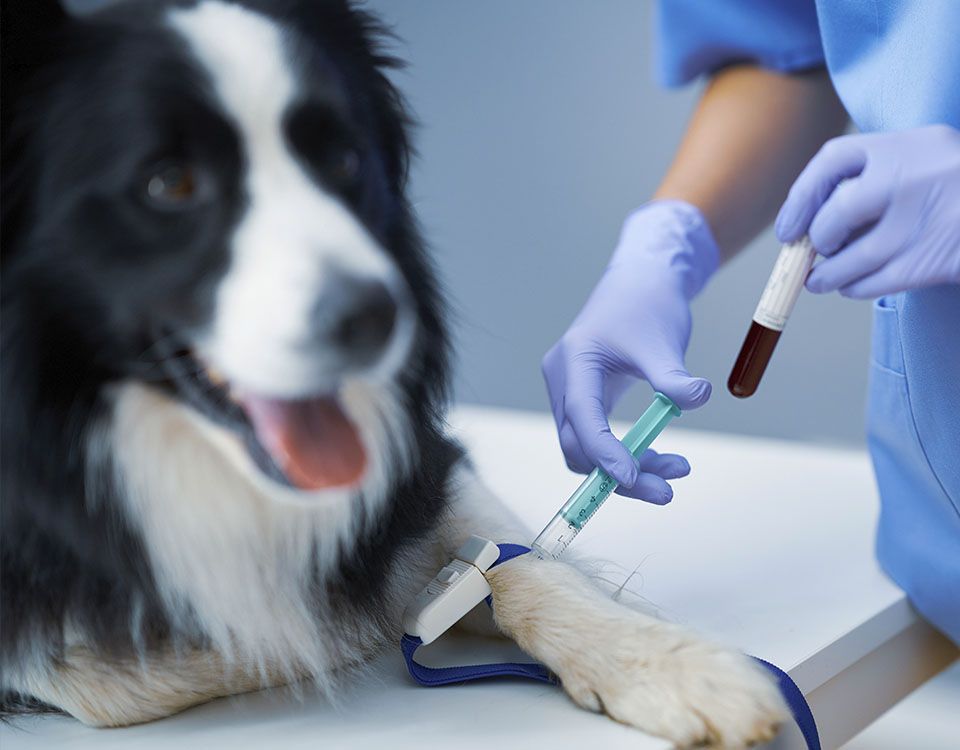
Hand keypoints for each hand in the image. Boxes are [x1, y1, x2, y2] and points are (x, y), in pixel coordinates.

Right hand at [542, 201, 718, 501]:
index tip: (634, 479)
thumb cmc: (647, 304)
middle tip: (667, 490)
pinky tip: (662, 456)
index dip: (605, 452)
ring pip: (587, 448)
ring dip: (627, 467)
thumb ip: (673, 375)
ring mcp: (569, 391)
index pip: (582, 416)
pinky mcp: (584, 398)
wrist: (640, 282)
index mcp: (574, 361)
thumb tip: (697, 398)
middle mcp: (562, 380)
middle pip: (578, 444)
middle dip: (618, 473)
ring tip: (678, 470)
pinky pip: (596, 437)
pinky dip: (627, 452)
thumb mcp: (663, 340)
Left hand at [775, 125, 959, 296]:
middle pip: (836, 213)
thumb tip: (808, 223)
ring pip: (851, 257)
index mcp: (909, 144)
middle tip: (813, 252)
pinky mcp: (934, 259)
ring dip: (827, 274)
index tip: (789, 227)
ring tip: (819, 280)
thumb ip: (877, 177)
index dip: (801, 197)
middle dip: (817, 239)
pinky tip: (852, 286)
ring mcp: (926, 219)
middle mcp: (915, 176)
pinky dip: (854, 288)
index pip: (834, 159)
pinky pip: (874, 282)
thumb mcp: (928, 160)